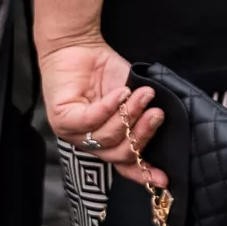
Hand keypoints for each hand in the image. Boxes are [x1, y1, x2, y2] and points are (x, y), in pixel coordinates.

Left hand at [40, 38, 165, 187]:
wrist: (78, 46)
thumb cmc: (106, 71)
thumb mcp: (133, 94)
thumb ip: (143, 112)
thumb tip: (165, 124)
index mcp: (108, 140)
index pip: (125, 164)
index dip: (144, 173)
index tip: (164, 179)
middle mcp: (90, 142)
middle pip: (119, 153)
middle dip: (142, 135)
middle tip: (157, 114)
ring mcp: (73, 133)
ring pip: (106, 137)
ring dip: (129, 114)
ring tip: (143, 94)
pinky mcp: (61, 119)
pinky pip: (89, 120)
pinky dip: (109, 106)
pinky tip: (121, 91)